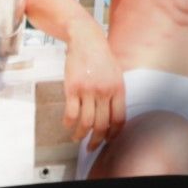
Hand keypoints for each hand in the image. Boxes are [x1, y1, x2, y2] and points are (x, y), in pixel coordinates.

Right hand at [62, 27, 124, 148]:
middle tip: (91, 147)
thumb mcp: (116, 74)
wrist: (86, 39)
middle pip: (102, 125)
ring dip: (81, 135)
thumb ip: (115, 94)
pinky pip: (71, 113)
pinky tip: (68, 125)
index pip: (119, 119)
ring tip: (77, 138)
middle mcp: (104, 91)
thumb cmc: (101, 57)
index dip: (114, 134)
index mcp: (118, 88)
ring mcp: (88, 90)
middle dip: (96, 141)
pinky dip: (68, 123)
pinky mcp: (72, 88)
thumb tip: (113, 118)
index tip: (108, 139)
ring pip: (86, 122)